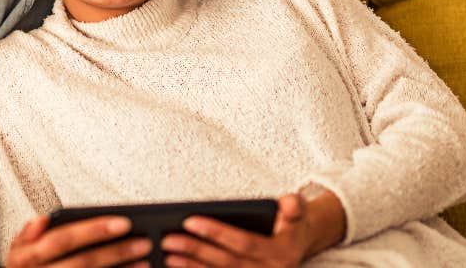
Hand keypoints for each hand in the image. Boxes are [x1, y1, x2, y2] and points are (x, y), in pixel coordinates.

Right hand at [5, 214, 150, 267]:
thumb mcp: (17, 251)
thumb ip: (28, 234)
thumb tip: (42, 220)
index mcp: (25, 257)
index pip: (63, 238)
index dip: (93, 230)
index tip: (124, 222)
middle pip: (82, 262)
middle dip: (115, 252)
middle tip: (144, 242)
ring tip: (145, 262)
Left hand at [160, 192, 343, 267]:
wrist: (298, 248)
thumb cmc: (289, 226)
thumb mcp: (297, 212)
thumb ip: (294, 206)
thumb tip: (288, 203)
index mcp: (281, 254)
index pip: (243, 243)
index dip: (216, 232)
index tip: (189, 221)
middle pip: (226, 263)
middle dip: (196, 251)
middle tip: (167, 240)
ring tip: (167, 256)